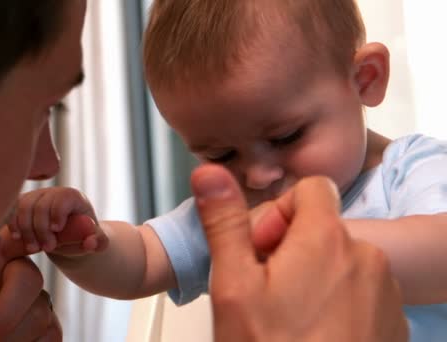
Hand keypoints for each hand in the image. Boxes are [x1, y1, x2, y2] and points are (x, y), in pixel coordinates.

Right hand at [9, 187, 107, 254]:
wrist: (67, 238)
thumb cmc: (83, 238)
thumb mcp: (96, 242)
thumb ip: (99, 242)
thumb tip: (91, 242)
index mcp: (73, 197)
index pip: (63, 198)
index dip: (58, 212)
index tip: (57, 231)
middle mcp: (52, 193)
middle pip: (41, 204)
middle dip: (41, 228)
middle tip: (48, 248)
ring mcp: (35, 197)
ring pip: (23, 206)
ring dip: (26, 229)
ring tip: (34, 248)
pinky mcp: (21, 204)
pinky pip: (12, 209)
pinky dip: (13, 224)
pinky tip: (18, 238)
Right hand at [191, 164, 407, 341]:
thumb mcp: (234, 285)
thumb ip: (225, 222)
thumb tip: (210, 174)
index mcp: (325, 240)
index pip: (310, 189)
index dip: (280, 212)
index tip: (263, 247)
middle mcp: (366, 259)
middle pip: (323, 227)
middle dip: (292, 247)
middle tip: (267, 288)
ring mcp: (384, 292)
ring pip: (341, 260)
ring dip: (315, 275)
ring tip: (289, 315)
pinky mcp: (391, 322)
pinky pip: (361, 291)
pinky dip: (338, 301)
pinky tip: (313, 332)